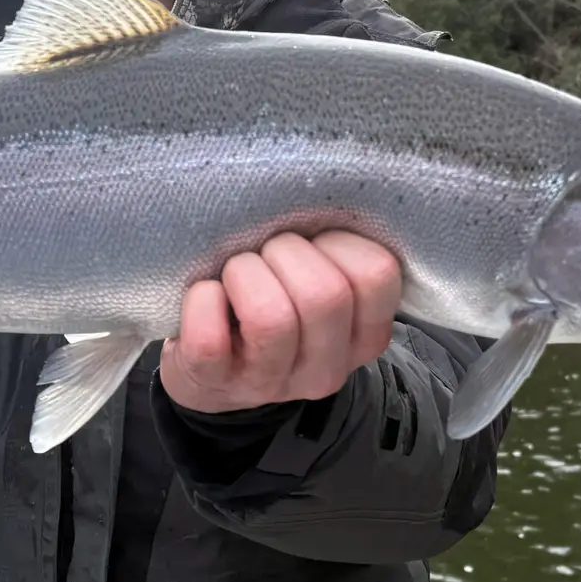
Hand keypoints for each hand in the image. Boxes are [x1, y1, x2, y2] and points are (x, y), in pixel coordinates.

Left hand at [160, 231, 400, 414]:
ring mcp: (271, 383)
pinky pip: (210, 340)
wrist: (215, 377)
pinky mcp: (216, 384)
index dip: (338, 241)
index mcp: (363, 336)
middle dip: (285, 251)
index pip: (378, 275)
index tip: (312, 243)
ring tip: (235, 273)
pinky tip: (207, 294)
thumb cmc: (271, 306)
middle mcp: (327, 368)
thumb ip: (332, 252)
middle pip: (325, 294)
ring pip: (272, 318)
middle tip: (265, 253)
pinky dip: (202, 302)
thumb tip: (317, 197)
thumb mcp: (317, 285)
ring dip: (245, 274)